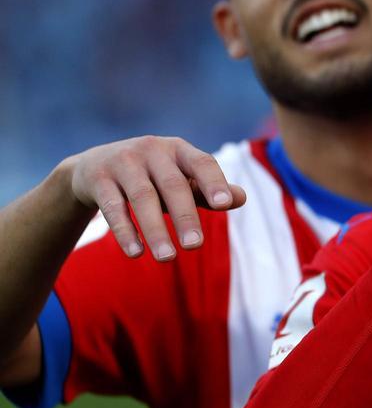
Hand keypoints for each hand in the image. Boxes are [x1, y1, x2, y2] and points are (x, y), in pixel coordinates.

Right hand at [63, 136, 246, 260]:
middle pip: (172, 185)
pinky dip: (125, 231)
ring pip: (142, 197)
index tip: (225, 205)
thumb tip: (241, 198)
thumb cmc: (151, 178)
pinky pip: (113, 207)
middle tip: (195, 246)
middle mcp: (152, 150)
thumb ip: (207, 191)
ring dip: (155, 229)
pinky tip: (136, 253)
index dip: (214, 182)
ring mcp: (122, 162)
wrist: (94, 167)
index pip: (202, 163)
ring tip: (167, 258)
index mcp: (179, 149)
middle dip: (185, 216)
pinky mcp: (98, 178)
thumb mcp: (180, 180)